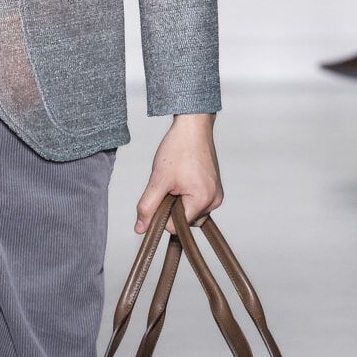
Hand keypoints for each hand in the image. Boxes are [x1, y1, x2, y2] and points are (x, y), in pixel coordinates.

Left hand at [134, 113, 222, 234]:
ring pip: (190, 213)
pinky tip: (183, 179)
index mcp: (203, 201)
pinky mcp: (215, 189)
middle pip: (184, 221)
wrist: (193, 127)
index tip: (161, 194)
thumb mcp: (158, 179)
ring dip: (179, 202)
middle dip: (172, 207)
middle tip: (169, 184)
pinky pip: (197, 203)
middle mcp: (214, 201)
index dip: (163, 213)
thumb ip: (147, 207)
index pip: (176, 227)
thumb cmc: (178, 149)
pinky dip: (186, 196)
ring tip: (176, 180)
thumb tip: (140, 229)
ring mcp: (216, 195)